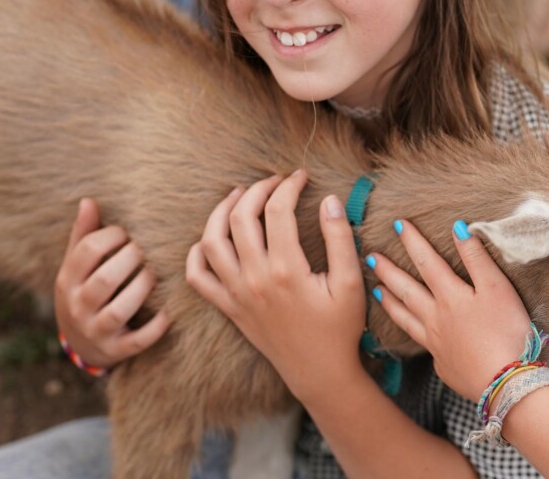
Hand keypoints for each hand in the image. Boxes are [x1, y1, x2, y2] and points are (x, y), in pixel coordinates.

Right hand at [54, 198, 170, 369]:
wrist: (81, 343)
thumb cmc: (85, 289)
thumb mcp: (76, 265)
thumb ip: (84, 233)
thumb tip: (88, 200)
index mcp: (67, 280)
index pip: (88, 251)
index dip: (113, 235)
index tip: (128, 232)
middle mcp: (77, 306)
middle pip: (105, 280)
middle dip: (132, 259)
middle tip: (147, 250)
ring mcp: (95, 330)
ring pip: (119, 310)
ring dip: (143, 287)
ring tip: (155, 273)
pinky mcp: (115, 350)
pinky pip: (137, 341)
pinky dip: (155, 328)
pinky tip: (169, 311)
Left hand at [186, 171, 366, 402]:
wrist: (319, 372)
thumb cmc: (339, 327)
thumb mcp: (351, 282)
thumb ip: (339, 238)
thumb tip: (328, 199)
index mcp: (286, 270)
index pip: (278, 210)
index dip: (289, 185)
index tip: (301, 175)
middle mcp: (254, 280)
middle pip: (241, 217)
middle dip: (257, 189)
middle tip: (274, 181)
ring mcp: (237, 294)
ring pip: (211, 241)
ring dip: (221, 211)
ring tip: (239, 195)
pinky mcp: (229, 307)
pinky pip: (198, 277)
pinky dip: (197, 253)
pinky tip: (213, 236)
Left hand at [367, 221, 531, 402]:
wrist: (507, 385)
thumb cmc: (507, 333)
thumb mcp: (497, 288)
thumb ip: (476, 258)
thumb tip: (458, 227)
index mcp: (450, 296)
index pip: (426, 262)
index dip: (413, 241)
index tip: (398, 224)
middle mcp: (436, 319)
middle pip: (406, 290)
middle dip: (388, 271)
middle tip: (370, 257)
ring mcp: (436, 345)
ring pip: (405, 318)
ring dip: (389, 302)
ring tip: (375, 290)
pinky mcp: (444, 366)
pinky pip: (421, 345)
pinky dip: (411, 334)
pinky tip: (412, 333)